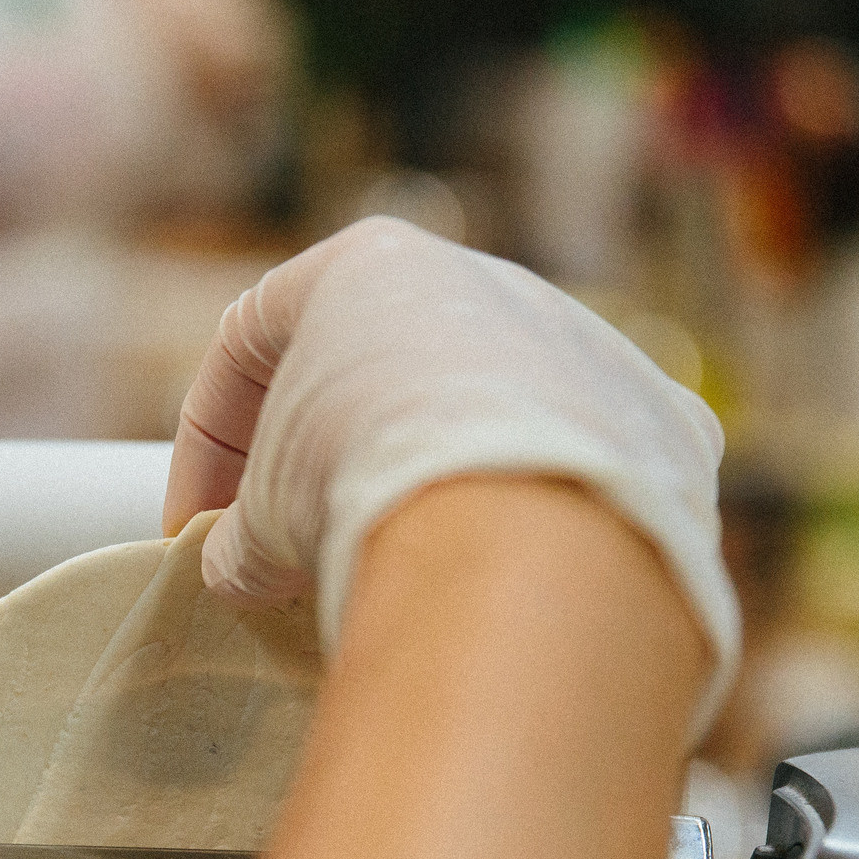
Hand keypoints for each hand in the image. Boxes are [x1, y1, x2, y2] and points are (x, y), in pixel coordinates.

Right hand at [164, 216, 736, 730]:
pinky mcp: (664, 428)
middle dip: (327, 464)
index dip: (206, 443)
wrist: (522, 530)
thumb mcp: (261, 518)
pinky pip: (585, 477)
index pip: (252, 340)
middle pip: (380, 375)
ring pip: (491, 421)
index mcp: (372, 266)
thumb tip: (243, 571)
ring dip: (434, 491)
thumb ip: (241, 536)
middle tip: (292, 556)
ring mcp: (590, 347)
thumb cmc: (362, 489)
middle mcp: (491, 282)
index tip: (195, 530)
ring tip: (399, 580)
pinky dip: (538, 526)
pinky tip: (506, 592)